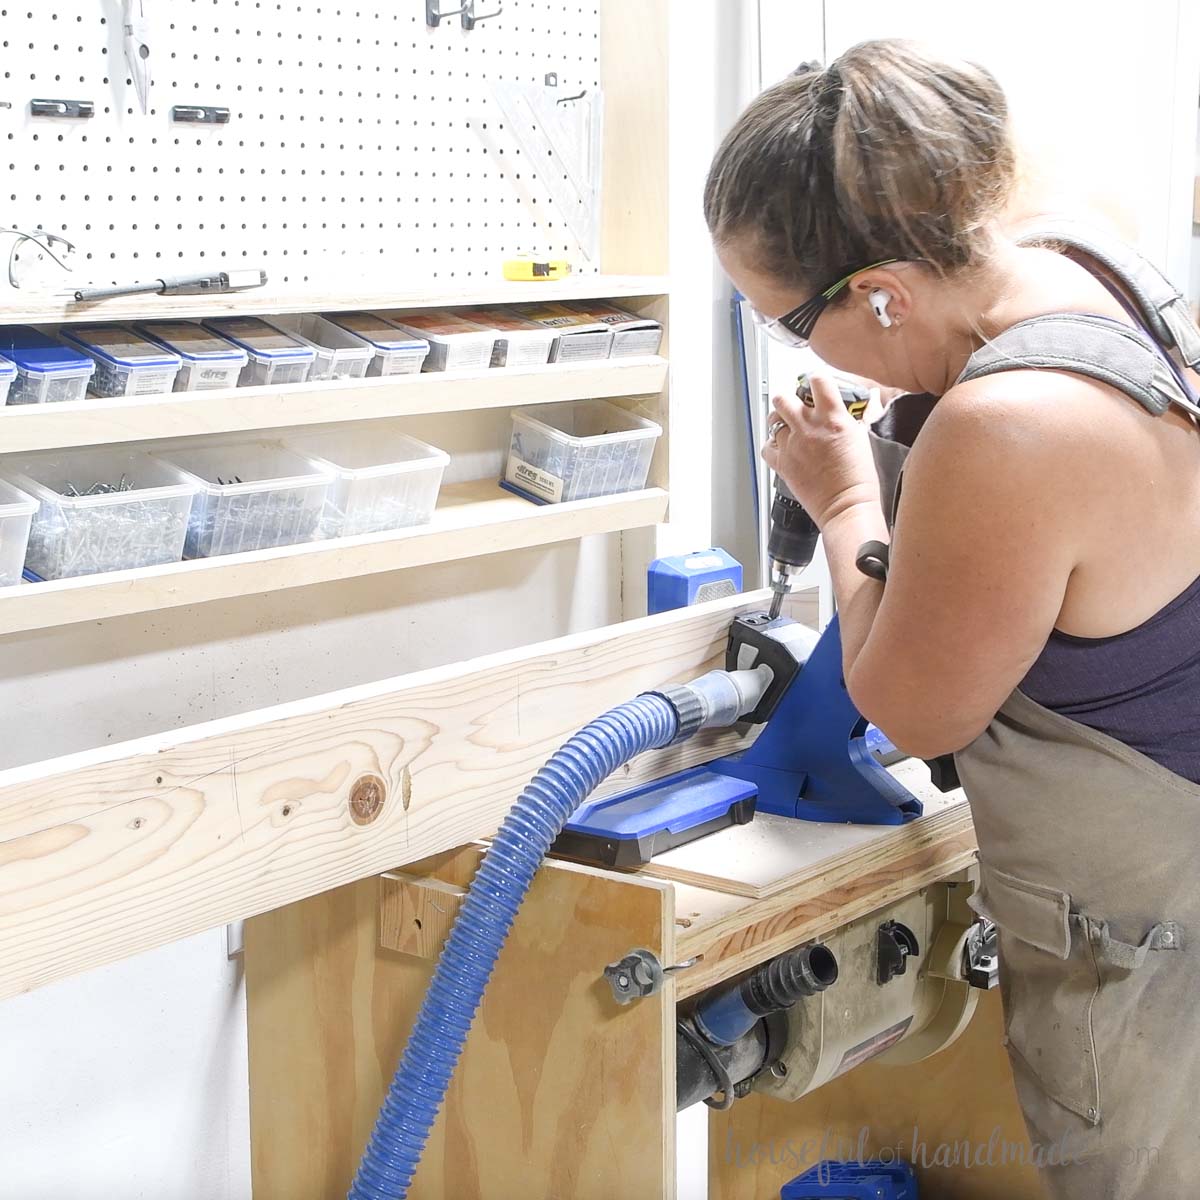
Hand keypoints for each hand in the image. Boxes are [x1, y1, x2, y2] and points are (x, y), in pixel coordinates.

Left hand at [763, 373, 881, 527]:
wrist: (846, 506)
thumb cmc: (858, 479)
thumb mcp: (862, 439)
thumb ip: (854, 418)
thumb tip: (857, 405)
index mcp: (833, 418)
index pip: (818, 380)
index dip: (815, 379)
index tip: (816, 383)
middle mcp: (809, 428)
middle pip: (785, 397)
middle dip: (790, 399)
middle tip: (796, 407)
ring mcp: (792, 445)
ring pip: (773, 420)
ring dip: (779, 421)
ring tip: (789, 428)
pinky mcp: (782, 463)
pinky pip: (766, 446)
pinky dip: (771, 445)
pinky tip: (782, 448)